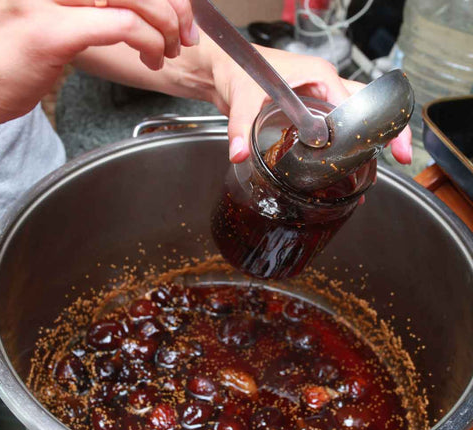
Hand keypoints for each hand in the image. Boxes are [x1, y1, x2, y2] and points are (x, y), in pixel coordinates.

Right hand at [0, 0, 197, 123]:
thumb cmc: (19, 54)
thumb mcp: (58, 16)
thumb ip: (95, 6)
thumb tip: (140, 9)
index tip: (182, 14)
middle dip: (173, 6)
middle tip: (184, 37)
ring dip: (163, 25)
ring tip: (167, 51)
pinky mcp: (50, 30)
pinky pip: (119, 25)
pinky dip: (147, 40)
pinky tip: (152, 58)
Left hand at [209, 45, 411, 164]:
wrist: (225, 67)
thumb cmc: (238, 68)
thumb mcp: (242, 98)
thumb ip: (240, 126)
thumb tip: (240, 152)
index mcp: (319, 75)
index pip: (357, 102)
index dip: (374, 127)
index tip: (388, 148)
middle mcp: (325, 85)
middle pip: (368, 104)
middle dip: (389, 128)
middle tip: (401, 156)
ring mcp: (320, 97)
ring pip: (357, 115)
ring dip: (370, 137)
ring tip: (378, 166)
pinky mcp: (311, 110)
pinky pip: (338, 124)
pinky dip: (348, 141)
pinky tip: (350, 162)